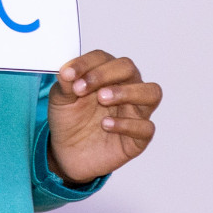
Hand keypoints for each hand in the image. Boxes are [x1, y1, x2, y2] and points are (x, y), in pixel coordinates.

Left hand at [46, 51, 160, 184]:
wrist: (67, 153)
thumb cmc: (70, 120)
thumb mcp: (61, 99)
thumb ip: (65, 83)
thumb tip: (67, 71)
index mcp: (106, 75)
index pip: (103, 58)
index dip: (86, 63)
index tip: (68, 74)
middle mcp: (125, 89)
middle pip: (129, 68)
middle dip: (105, 74)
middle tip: (83, 87)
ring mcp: (135, 112)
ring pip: (151, 93)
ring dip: (127, 92)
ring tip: (102, 99)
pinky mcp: (138, 137)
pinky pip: (146, 127)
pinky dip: (127, 124)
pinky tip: (106, 125)